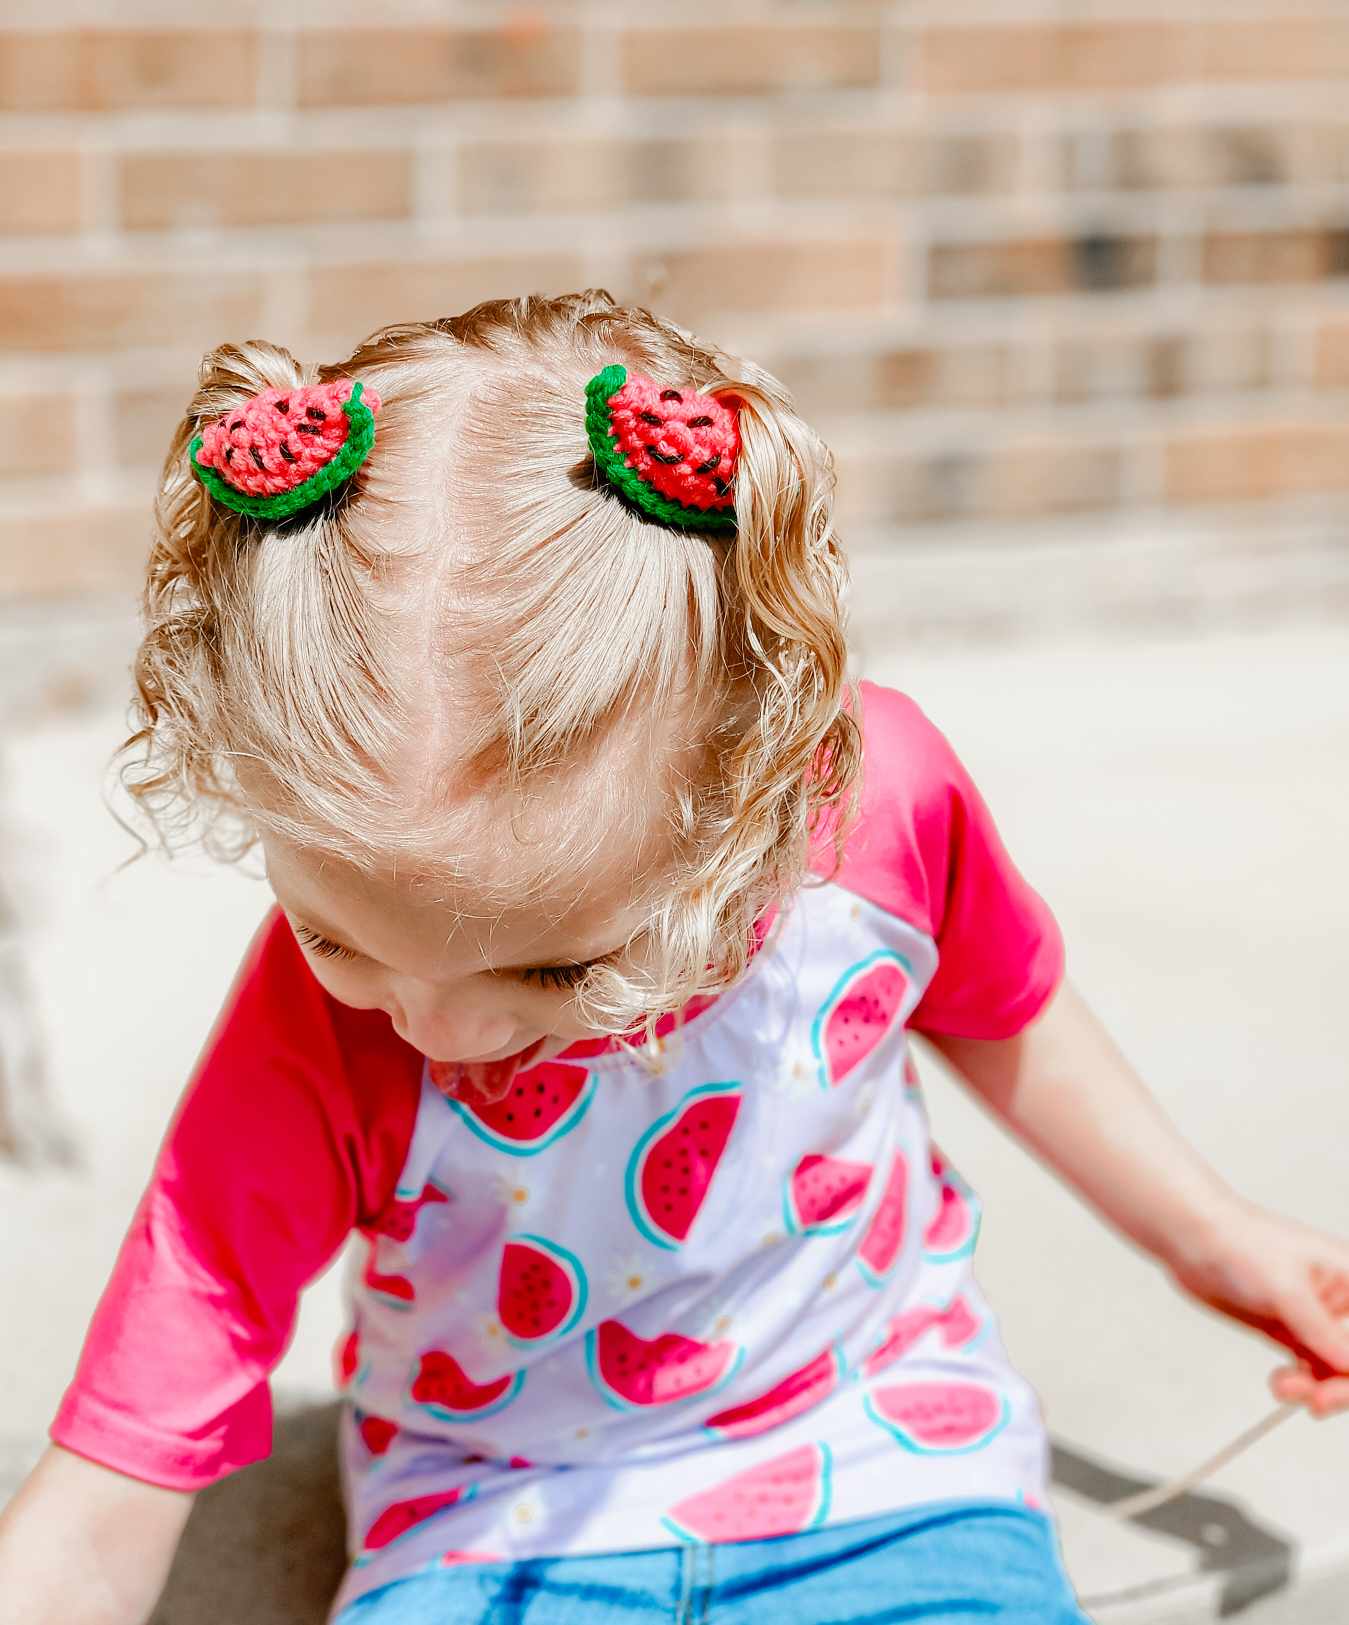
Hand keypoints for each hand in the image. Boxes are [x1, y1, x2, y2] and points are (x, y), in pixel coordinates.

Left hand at [1167, 1195, 1348, 1417]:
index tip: (1341, 1380)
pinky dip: (1301, 1383)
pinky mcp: (1292, 1331)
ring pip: (1335, 1370)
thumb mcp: (1287, 1290)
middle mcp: (1339, 1301)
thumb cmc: (1239, 1243)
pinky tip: (1282, 1384)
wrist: (1192, 1239)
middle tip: (1317, 1401)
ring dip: (1317, 1387)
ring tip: (1285, 1386)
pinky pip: (1311, 1370)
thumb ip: (1323, 1332)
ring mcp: (1315, 1318)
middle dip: (1342, 1385)